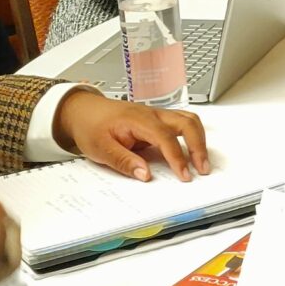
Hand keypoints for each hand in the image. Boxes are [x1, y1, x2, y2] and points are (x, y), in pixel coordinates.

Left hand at [56, 89, 211, 180]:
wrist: (82, 110)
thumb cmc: (90, 126)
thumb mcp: (101, 149)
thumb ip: (124, 161)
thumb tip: (146, 174)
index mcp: (138, 120)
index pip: (165, 138)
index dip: (177, 158)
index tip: (184, 175)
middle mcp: (152, 114)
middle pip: (186, 123)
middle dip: (199, 147)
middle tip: (202, 169)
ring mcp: (156, 115)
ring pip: (188, 120)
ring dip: (199, 140)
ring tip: (202, 162)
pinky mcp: (157, 120)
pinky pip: (181, 124)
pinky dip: (192, 136)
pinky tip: (192, 151)